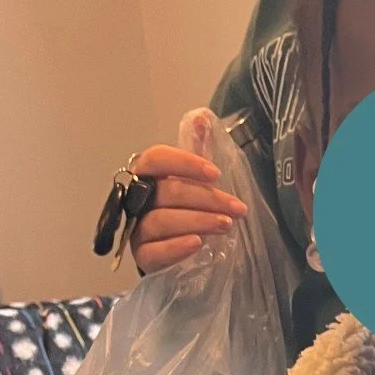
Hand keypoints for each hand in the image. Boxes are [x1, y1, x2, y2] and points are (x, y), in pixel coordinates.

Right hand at [127, 144, 247, 272]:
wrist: (173, 250)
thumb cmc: (185, 210)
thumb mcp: (195, 179)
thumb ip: (198, 149)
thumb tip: (203, 117)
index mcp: (148, 175)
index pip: (156, 159)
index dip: (185, 163)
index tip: (216, 174)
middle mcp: (138, 200)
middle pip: (168, 192)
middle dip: (207, 199)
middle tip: (238, 209)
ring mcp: (137, 229)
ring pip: (161, 221)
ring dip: (198, 221)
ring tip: (226, 225)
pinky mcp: (142, 257)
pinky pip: (154, 252)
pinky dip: (176, 247)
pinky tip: (198, 244)